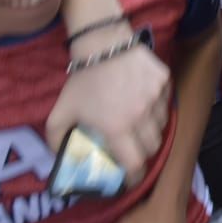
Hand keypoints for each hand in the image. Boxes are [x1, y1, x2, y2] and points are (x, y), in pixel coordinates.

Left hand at [45, 42, 171, 184]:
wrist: (103, 43)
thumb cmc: (82, 80)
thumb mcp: (60, 113)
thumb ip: (56, 140)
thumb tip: (60, 158)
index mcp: (117, 127)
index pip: (135, 164)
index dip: (134, 177)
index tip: (129, 178)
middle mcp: (141, 115)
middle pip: (153, 148)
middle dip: (143, 154)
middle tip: (133, 150)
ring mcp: (156, 97)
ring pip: (162, 125)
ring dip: (152, 131)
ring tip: (139, 125)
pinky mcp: (165, 81)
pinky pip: (165, 103)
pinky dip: (157, 108)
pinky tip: (144, 101)